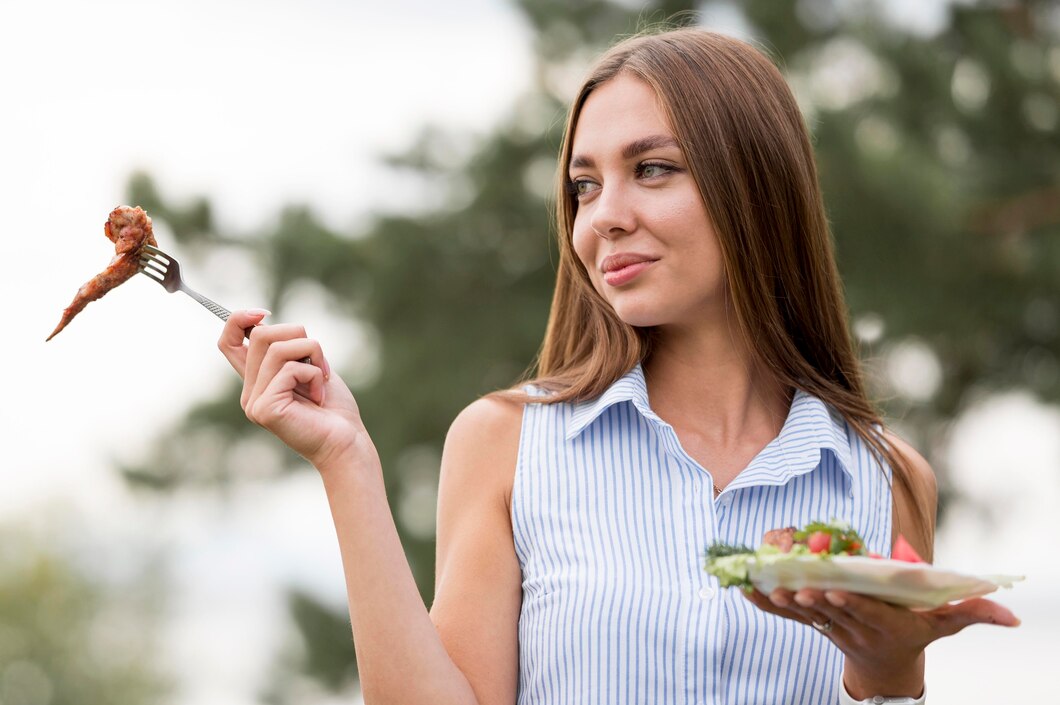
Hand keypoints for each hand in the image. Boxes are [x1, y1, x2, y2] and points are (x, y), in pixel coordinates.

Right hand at [218, 310, 373, 470]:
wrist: (347, 443)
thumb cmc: (334, 408)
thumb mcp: (310, 366)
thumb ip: (288, 349)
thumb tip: (264, 321)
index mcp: (258, 381)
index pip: (229, 342)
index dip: (239, 319)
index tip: (264, 313)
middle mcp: (250, 392)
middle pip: (261, 335)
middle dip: (299, 335)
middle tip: (318, 359)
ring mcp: (255, 403)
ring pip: (278, 348)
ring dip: (312, 352)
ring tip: (323, 376)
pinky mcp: (265, 409)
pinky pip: (290, 369)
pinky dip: (313, 374)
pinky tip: (320, 395)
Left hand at [744, 587, 1018, 698]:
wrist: (885, 665)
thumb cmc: (915, 633)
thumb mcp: (943, 627)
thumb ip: (970, 615)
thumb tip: (1011, 617)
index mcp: (883, 621)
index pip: (864, 612)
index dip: (849, 604)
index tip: (833, 593)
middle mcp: (853, 625)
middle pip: (830, 610)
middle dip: (812, 599)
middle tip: (795, 587)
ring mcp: (829, 626)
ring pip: (804, 613)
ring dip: (783, 600)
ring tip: (764, 584)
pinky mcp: (812, 623)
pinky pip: (785, 614)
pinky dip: (765, 602)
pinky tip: (744, 587)